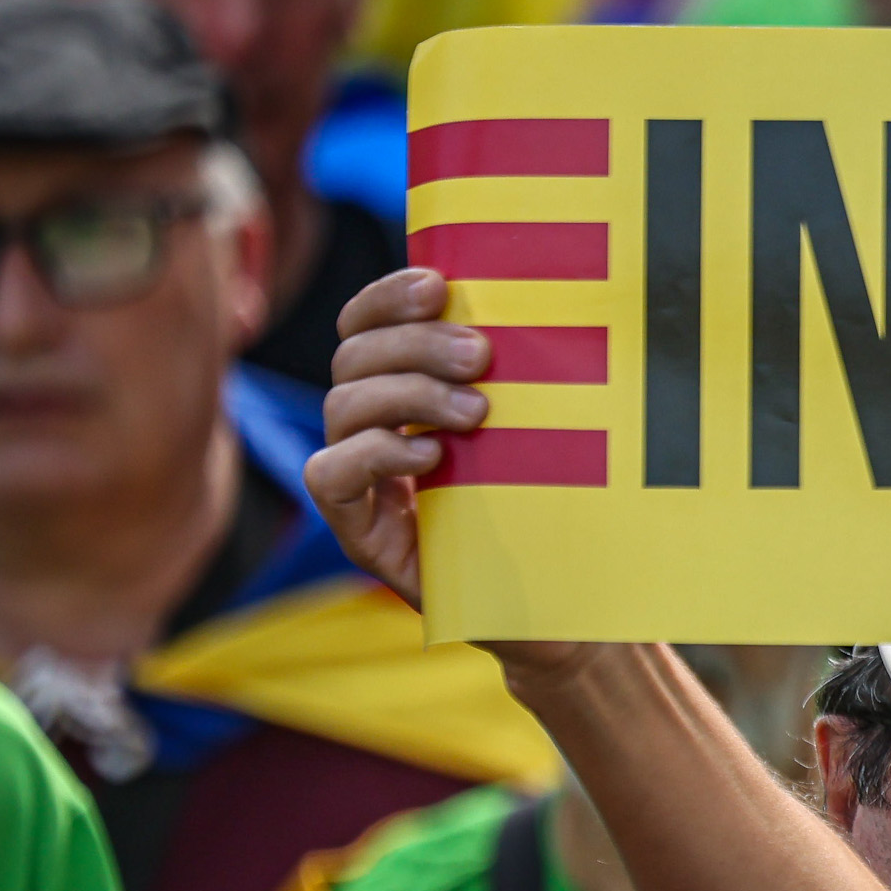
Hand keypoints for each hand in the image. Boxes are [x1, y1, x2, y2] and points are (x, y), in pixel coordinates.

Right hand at [306, 267, 591, 679]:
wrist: (560, 605)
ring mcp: (362, 480)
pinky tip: (430, 456)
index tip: (438, 285)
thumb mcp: (542, 430)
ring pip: (343, 406)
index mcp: (406, 390)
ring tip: (476, 412)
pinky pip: (330, 473)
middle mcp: (373, 428)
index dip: (388, 297)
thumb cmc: (555, 508)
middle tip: (480, 356)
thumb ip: (524, 375)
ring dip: (409, 395)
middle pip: (355, 356)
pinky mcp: (360, 530)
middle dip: (415, 344)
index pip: (367, 324)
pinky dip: (375, 453)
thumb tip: (555, 304)